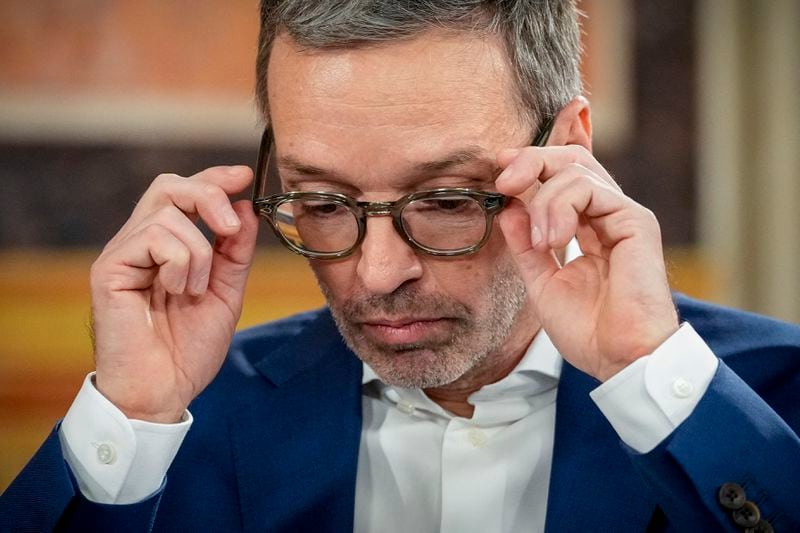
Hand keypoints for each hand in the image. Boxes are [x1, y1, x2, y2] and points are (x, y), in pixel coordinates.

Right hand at [90, 166, 258, 421]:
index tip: (245, 176)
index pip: (185, 193)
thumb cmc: (189, 348)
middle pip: (169, 185)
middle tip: (229, 227)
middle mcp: (140, 243)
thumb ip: (235, 252)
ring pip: (168, 214)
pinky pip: (153, 237)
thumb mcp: (227, 292)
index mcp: (167, 246)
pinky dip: (180, 263)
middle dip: (209, 195)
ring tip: (194, 291)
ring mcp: (122, 254)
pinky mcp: (109, 269)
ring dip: (198, 253)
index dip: (215, 178)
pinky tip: (177, 293)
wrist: (164, 391)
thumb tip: (245, 207)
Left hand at [495, 146, 677, 381]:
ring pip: (576, 171)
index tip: (499, 170)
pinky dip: (560, 208)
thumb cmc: (588, 330)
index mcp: (588, 228)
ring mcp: (623, 216)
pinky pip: (592, 190)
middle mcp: (607, 216)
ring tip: (539, 243)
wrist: (618, 359)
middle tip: (503, 181)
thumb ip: (525, 245)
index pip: (561, 178)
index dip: (530, 166)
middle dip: (532, 161)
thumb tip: (508, 209)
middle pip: (571, 160)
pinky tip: (552, 241)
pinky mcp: (635, 222)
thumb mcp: (542, 282)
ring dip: (543, 201)